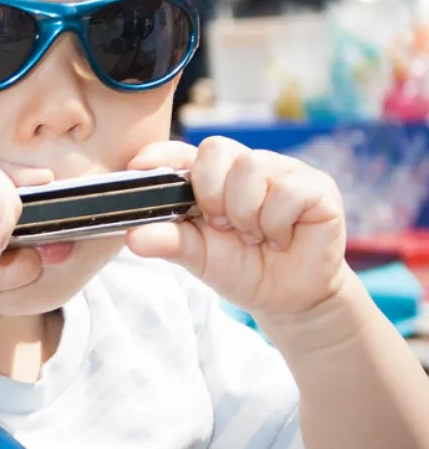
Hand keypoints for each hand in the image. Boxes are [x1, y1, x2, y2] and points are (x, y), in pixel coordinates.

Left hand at [125, 138, 346, 317]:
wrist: (288, 298)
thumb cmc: (243, 269)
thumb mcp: (198, 257)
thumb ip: (169, 241)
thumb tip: (132, 236)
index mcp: (213, 178)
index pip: (182, 152)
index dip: (160, 154)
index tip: (139, 167)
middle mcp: (246, 166)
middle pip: (216, 149)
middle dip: (212, 193)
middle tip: (222, 226)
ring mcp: (283, 172)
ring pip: (252, 167)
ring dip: (246, 213)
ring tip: (254, 236)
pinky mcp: (316, 186)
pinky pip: (287, 190)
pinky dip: (277, 224)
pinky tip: (281, 239)